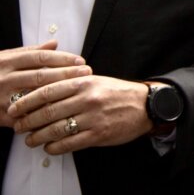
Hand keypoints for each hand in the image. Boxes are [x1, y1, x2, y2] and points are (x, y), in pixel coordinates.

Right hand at [1, 41, 90, 127]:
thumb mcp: (4, 56)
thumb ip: (30, 51)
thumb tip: (55, 43)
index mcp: (7, 61)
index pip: (40, 58)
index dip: (63, 59)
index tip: (81, 61)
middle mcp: (3, 78)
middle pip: (42, 76)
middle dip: (67, 75)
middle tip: (88, 74)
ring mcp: (1, 97)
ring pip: (35, 96)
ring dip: (59, 95)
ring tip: (79, 93)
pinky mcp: (0, 115)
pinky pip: (26, 116)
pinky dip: (43, 115)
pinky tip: (61, 114)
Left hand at [8, 75, 152, 154]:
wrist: (146, 105)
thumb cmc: (117, 93)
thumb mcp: (95, 81)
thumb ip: (70, 84)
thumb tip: (40, 93)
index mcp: (84, 82)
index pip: (47, 91)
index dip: (26, 101)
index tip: (14, 109)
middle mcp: (87, 99)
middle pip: (47, 112)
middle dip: (27, 122)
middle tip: (18, 127)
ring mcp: (93, 117)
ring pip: (55, 129)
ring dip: (38, 137)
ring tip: (30, 140)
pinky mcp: (99, 134)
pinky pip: (69, 143)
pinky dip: (55, 147)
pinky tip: (50, 147)